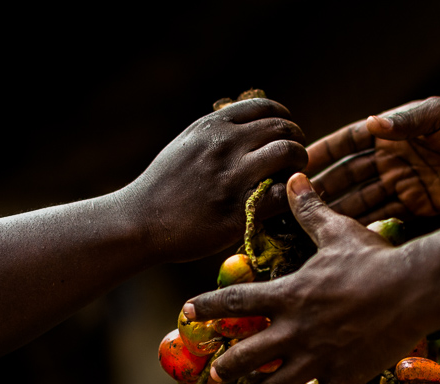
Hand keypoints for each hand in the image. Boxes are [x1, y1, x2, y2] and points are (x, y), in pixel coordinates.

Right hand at [126, 98, 307, 262]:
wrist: (140, 221)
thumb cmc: (162, 187)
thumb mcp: (185, 144)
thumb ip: (216, 134)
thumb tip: (245, 127)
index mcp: (213, 125)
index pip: (265, 108)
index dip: (284, 120)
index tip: (285, 135)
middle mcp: (226, 144)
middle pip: (283, 129)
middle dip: (297, 142)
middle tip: (296, 159)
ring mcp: (234, 175)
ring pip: (289, 154)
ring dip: (300, 166)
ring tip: (294, 179)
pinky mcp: (240, 208)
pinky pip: (283, 195)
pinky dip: (294, 197)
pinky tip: (289, 203)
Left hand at [182, 173, 430, 383]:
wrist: (414, 288)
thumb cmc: (374, 258)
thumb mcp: (338, 231)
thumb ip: (309, 209)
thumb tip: (293, 175)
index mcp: (289, 295)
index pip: (236, 303)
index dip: (208, 308)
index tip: (186, 314)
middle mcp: (295, 330)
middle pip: (247, 355)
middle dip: (227, 367)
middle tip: (215, 375)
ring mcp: (318, 357)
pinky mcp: (345, 376)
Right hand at [306, 97, 439, 222]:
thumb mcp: (439, 115)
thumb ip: (406, 122)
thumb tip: (375, 123)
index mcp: (392, 132)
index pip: (348, 143)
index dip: (323, 153)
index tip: (299, 164)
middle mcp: (391, 160)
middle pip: (349, 176)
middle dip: (323, 188)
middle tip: (295, 203)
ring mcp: (403, 184)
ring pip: (362, 200)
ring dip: (339, 211)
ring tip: (312, 224)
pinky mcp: (417, 206)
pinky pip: (384, 217)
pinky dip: (365, 226)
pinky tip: (345, 236)